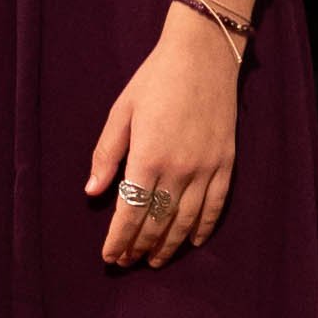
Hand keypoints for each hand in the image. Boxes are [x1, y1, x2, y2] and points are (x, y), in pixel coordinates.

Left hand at [84, 5, 239, 266]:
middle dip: (139, 247)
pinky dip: (203, 229)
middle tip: (127, 262)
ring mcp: (206, 169)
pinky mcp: (226, 164)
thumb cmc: (155, 79)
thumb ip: (107, 154)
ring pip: (185, 222)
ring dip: (168, 246)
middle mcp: (178, 170)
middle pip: (157, 223)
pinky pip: (215, 207)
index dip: (118, 240)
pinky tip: (192, 242)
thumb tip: (91, 192)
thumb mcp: (121, 111)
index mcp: (148, 157)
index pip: (130, 214)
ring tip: (154, 260)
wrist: (203, 55)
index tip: (109, 257)